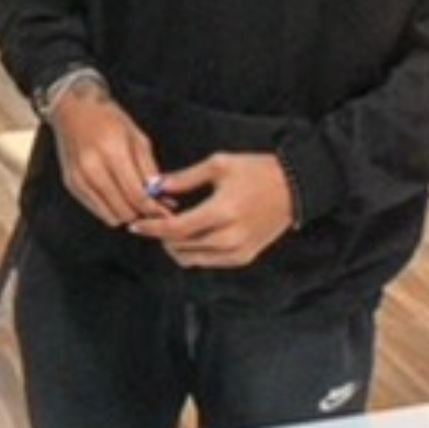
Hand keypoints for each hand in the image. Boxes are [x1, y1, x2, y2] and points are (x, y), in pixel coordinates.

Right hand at [50, 88, 171, 227]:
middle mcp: (92, 168)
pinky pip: (96, 210)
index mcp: (113, 152)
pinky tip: (119, 197)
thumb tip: (162, 198)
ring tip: (137, 202)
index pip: (137, 195)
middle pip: (124, 210)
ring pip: (110, 216)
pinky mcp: (71, 184)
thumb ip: (149, 170)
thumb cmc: (109, 120)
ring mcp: (79, 178)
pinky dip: (111, 209)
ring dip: (127, 213)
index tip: (166, 212)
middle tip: (154, 207)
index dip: (154, 208)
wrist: (73, 110)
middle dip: (142, 213)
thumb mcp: (137, 138)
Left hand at [127, 151, 295, 266]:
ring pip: (190, 259)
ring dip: (174, 246)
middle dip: (160, 235)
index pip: (176, 229)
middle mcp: (230, 237)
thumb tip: (152, 186)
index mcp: (223, 212)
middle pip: (179, 247)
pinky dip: (192, 252)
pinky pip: (206, 262)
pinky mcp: (243, 258)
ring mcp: (238, 251)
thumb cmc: (256, 171)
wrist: (294, 188)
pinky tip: (189, 234)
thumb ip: (183, 179)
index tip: (134, 224)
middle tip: (152, 221)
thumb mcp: (218, 165)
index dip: (151, 228)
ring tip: (171, 226)